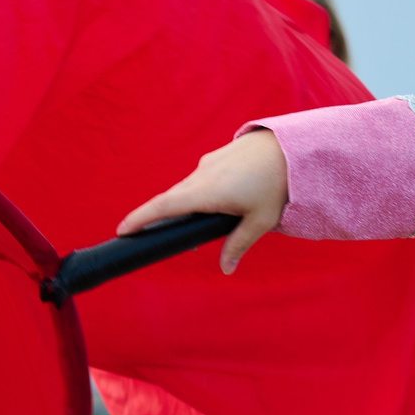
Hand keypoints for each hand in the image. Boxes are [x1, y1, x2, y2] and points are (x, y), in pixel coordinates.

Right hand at [119, 128, 290, 273]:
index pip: (163, 206)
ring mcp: (208, 163)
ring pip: (188, 189)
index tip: (122, 230)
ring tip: (200, 223)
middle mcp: (201, 175)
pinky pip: (201, 178)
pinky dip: (201, 193)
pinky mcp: (218, 156)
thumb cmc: (277, 185)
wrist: (292, 145)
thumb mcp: (261, 220)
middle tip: (164, 238)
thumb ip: (239, 244)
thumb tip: (226, 269)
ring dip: (187, 205)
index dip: (140, 218)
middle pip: (173, 199)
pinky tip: (220, 201)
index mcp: (206, 192)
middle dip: (164, 218)